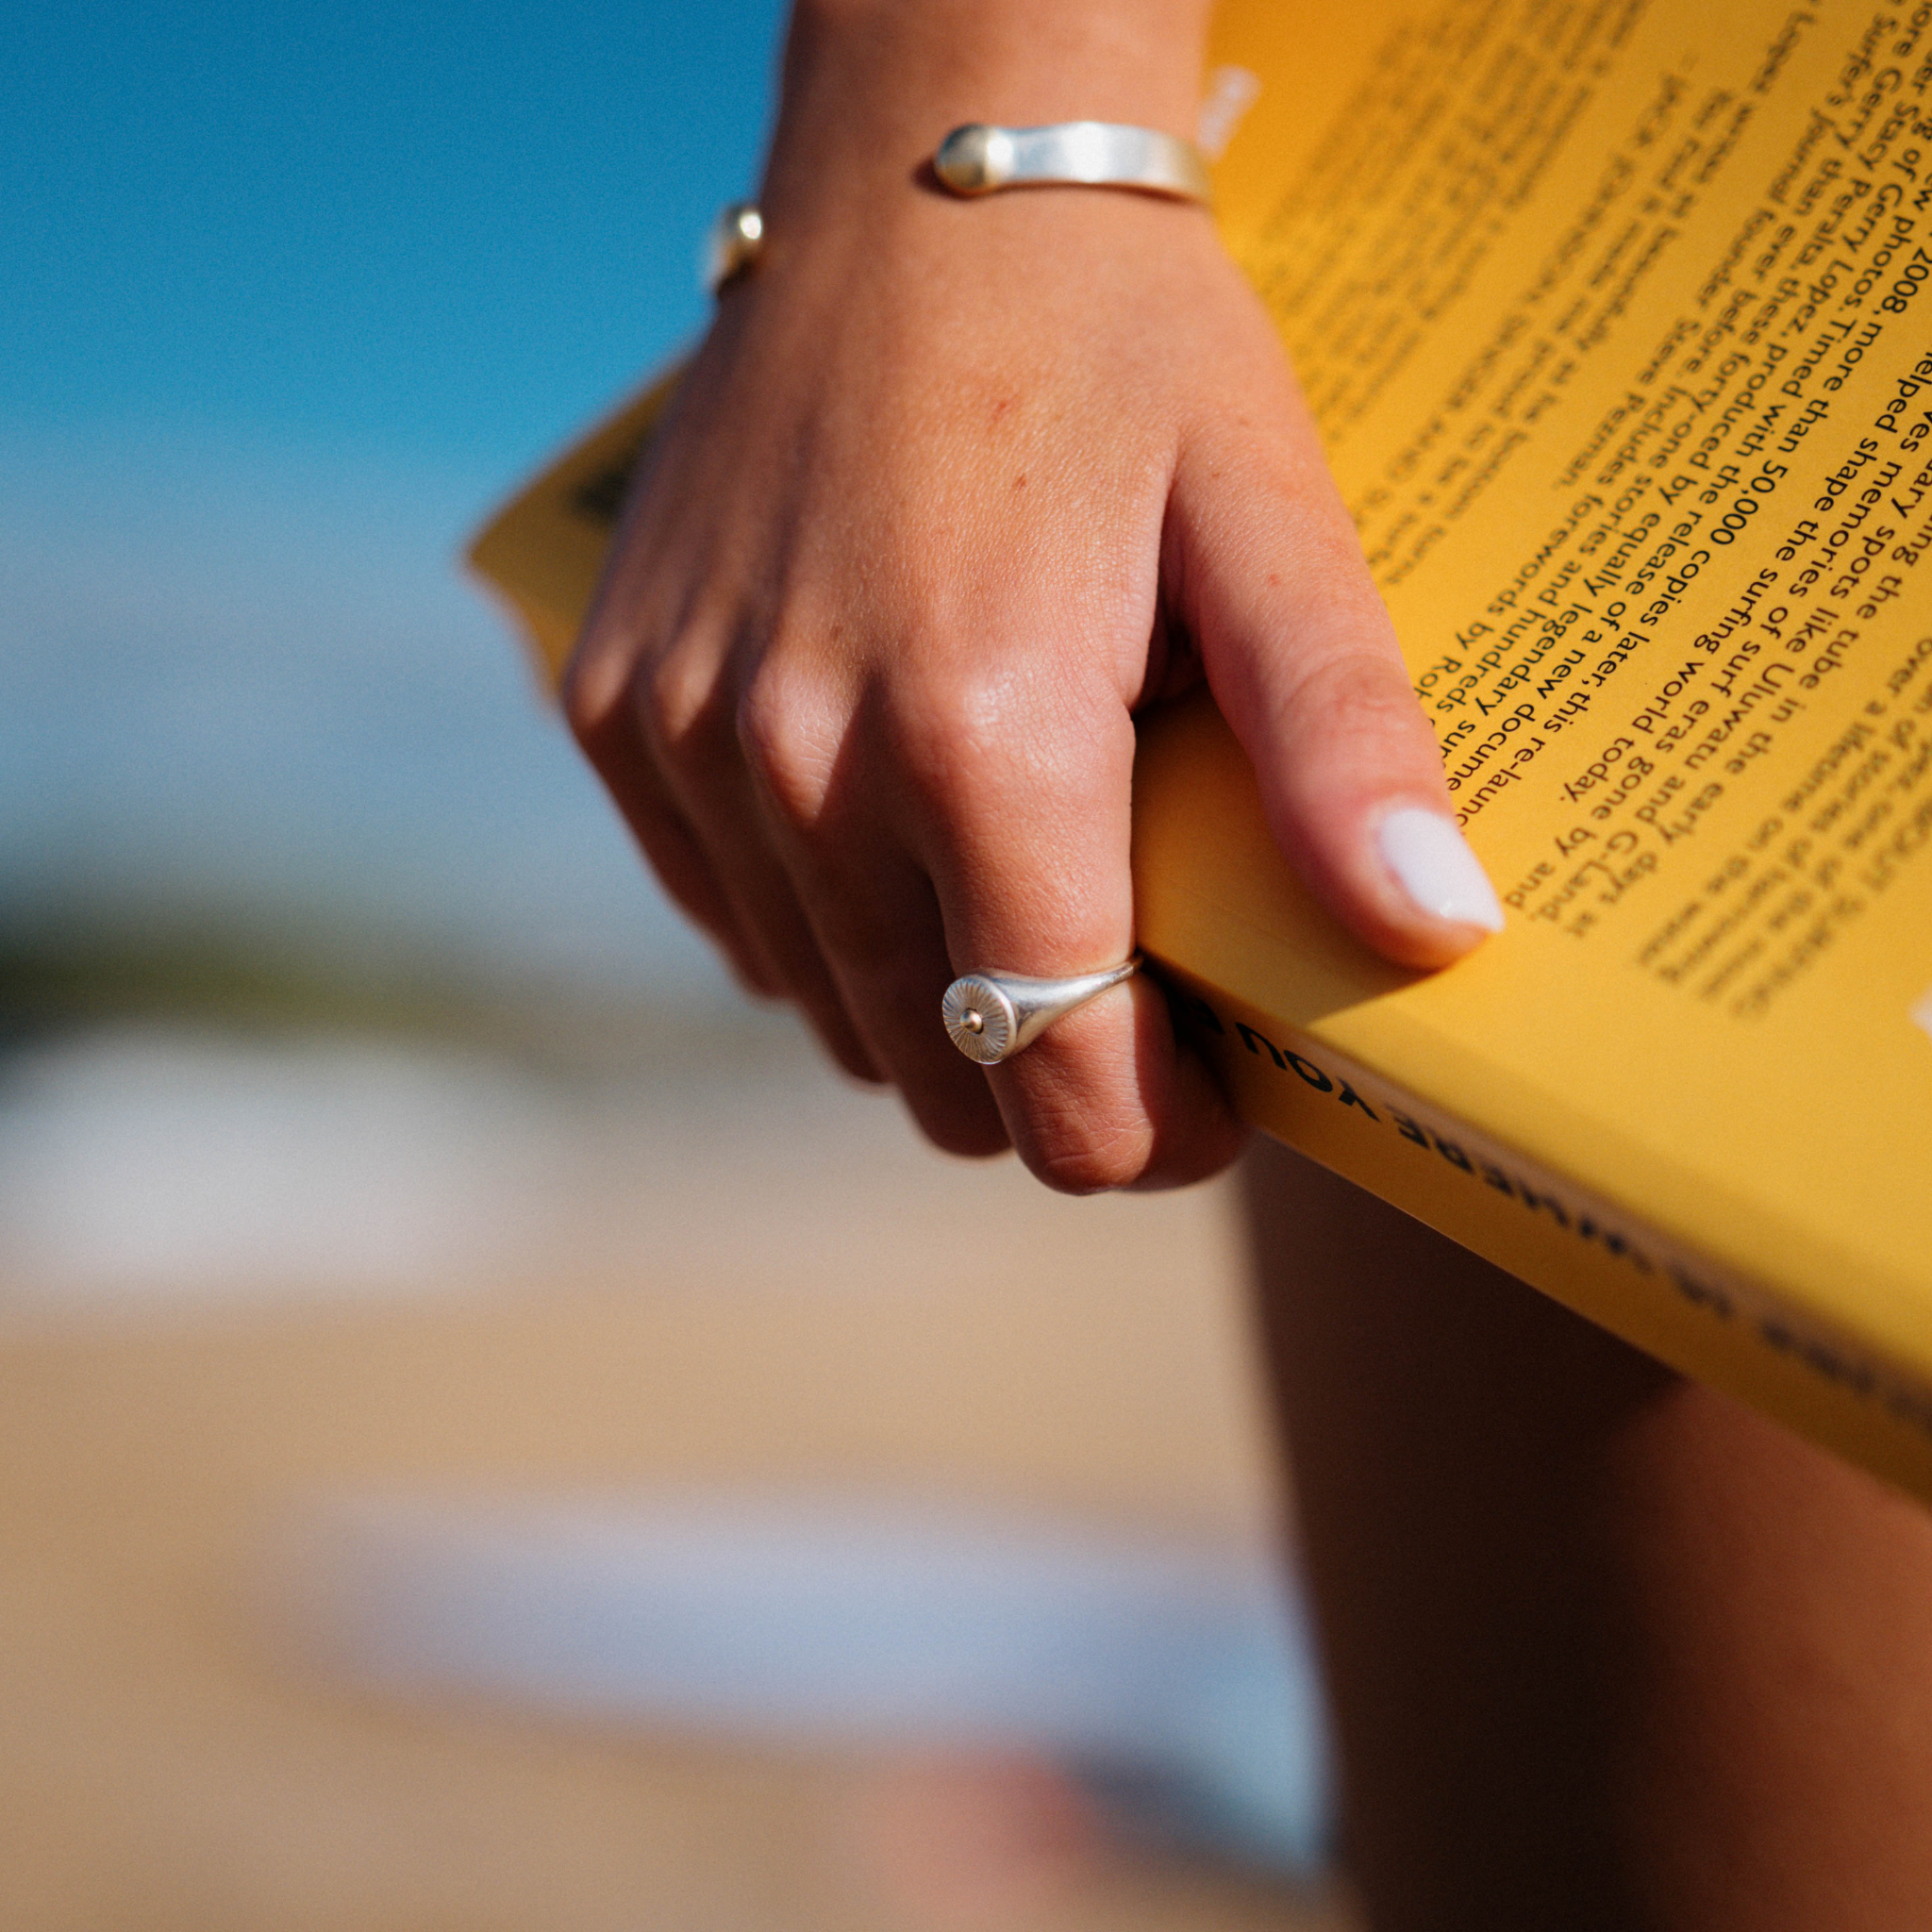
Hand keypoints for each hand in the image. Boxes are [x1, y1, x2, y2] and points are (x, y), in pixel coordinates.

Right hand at [567, 5, 1499, 1191]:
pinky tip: (902, 823)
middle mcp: (802, 766)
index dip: (1149, 1130)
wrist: (913, 175)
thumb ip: (1344, 740)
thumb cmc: (1117, 338)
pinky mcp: (621, 714)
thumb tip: (1436, 936)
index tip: (1212, 1089)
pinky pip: (736, 923)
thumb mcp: (1269, 512)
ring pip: (836, 1016)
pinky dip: (829, 924)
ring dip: (947, 1003)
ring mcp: (688, 743)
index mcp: (979, 737)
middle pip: (943, 1079)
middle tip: (1139, 976)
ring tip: (1032, 883)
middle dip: (1056, 1073)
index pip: (1055, 1082)